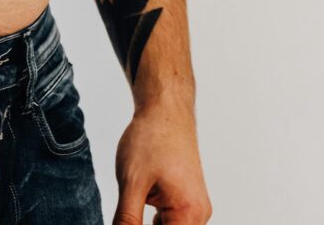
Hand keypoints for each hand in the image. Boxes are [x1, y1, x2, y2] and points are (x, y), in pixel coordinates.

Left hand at [113, 103, 212, 223]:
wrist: (165, 110)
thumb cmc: (151, 139)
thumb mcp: (131, 184)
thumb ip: (126, 221)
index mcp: (189, 214)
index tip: (125, 221)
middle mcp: (198, 214)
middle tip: (125, 213)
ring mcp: (195, 207)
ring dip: (145, 224)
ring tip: (134, 198)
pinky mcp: (187, 200)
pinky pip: (170, 221)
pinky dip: (152, 220)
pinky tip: (137, 204)